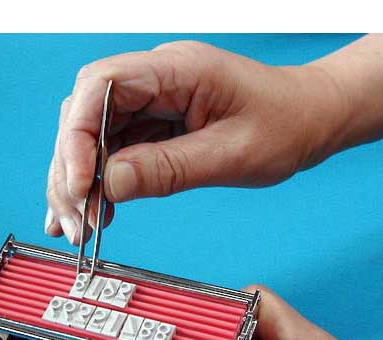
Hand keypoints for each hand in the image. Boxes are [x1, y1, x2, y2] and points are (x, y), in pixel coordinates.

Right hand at [45, 41, 345, 243]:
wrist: (310, 119)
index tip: (81, 186)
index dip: (78, 136)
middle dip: (72, 171)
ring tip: (79, 226)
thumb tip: (111, 185)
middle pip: (86, 116)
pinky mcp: (157, 126)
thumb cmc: (285, 125)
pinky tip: (94, 211)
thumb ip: (169, 168)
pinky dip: (101, 184)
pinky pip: (116, 152)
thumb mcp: (231, 154)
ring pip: (94, 138)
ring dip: (80, 183)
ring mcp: (154, 103)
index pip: (100, 86)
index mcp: (177, 69)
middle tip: (77, 221)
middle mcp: (157, 80)